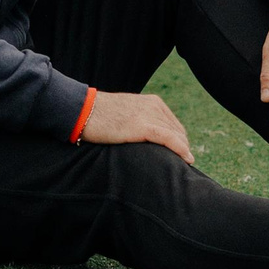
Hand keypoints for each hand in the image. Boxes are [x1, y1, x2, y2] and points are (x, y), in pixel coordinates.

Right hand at [79, 89, 193, 166]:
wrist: (82, 111)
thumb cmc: (97, 115)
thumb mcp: (124, 113)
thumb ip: (138, 120)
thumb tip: (143, 137)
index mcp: (152, 102)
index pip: (174, 124)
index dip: (180, 141)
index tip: (180, 156)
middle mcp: (154, 106)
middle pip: (178, 131)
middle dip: (182, 147)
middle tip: (183, 164)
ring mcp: (149, 115)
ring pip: (176, 136)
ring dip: (183, 151)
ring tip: (185, 167)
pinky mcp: (142, 127)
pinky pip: (169, 139)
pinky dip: (181, 149)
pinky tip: (187, 159)